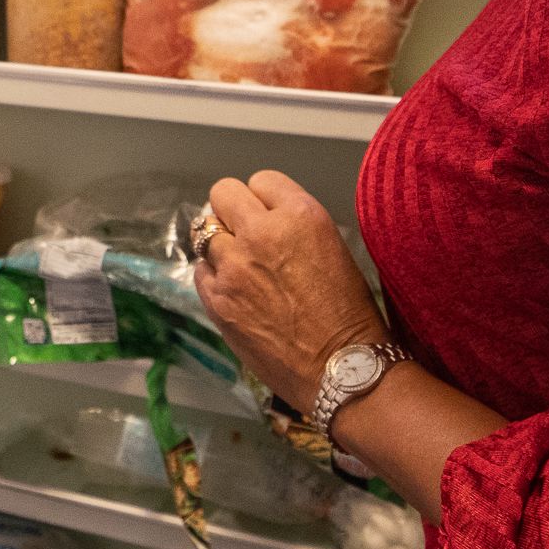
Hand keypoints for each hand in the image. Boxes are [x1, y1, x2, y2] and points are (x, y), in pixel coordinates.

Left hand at [194, 172, 386, 414]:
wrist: (340, 368)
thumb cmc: (349, 313)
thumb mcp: (334, 248)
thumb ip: (294, 225)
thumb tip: (266, 220)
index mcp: (300, 215)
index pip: (263, 180)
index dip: (266, 198)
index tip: (270, 215)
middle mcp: (262, 234)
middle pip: (223, 193)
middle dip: (233, 208)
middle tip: (244, 230)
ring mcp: (234, 267)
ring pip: (205, 231)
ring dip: (220, 243)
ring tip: (239, 264)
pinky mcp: (217, 300)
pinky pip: (199, 270)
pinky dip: (212, 275)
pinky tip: (233, 289)